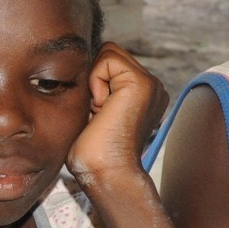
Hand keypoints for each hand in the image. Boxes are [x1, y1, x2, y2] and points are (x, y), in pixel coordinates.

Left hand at [67, 43, 167, 187]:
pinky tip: (102, 108)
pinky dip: (95, 81)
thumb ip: (94, 90)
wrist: (104, 174)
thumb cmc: (92, 154)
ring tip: (100, 113)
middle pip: (108, 54)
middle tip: (96, 114)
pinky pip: (107, 58)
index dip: (91, 82)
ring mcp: (150, 83)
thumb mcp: (91, 113)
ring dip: (94, 83)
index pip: (108, 63)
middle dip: (92, 80)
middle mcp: (151, 86)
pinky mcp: (141, 83)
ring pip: (107, 53)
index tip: (93, 114)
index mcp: (140, 94)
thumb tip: (77, 67)